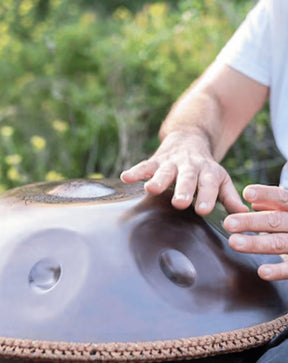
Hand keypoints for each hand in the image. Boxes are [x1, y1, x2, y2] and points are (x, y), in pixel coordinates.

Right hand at [121, 131, 247, 214]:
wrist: (190, 139)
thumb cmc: (205, 168)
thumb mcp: (220, 179)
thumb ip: (229, 197)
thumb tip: (243, 217)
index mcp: (208, 172)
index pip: (209, 185)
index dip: (206, 196)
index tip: (203, 209)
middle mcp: (190, 166)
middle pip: (187, 178)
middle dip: (183, 189)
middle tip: (180, 202)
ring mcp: (172, 163)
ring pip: (164, 171)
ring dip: (158, 179)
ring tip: (151, 189)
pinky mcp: (156, 160)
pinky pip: (145, 165)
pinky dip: (136, 171)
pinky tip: (126, 177)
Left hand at [224, 184, 287, 280]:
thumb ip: (274, 204)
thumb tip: (254, 203)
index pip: (282, 198)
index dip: (266, 194)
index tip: (246, 193)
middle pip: (276, 221)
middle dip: (251, 222)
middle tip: (228, 223)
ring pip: (279, 243)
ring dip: (256, 244)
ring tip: (234, 242)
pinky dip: (278, 271)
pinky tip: (262, 271)